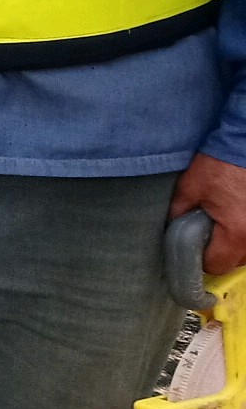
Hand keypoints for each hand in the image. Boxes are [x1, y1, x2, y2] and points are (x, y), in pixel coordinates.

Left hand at [171, 151, 245, 278]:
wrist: (243, 143)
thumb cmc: (219, 165)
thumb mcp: (189, 189)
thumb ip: (178, 214)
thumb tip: (171, 232)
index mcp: (237, 233)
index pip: (216, 266)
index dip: (201, 260)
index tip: (193, 248)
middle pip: (235, 261)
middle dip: (219, 252)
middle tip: (206, 234)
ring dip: (235, 244)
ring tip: (223, 223)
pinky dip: (245, 233)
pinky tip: (236, 216)